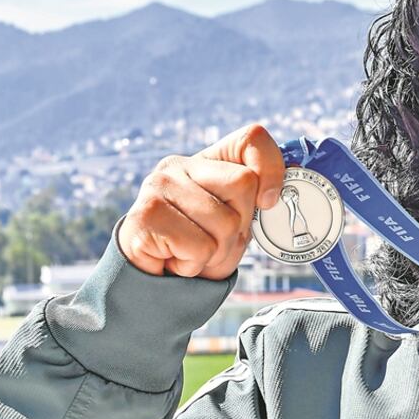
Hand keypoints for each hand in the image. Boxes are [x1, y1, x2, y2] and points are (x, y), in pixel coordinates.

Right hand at [117, 123, 284, 279]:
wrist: (151, 280)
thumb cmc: (197, 247)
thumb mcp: (235, 222)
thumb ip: (254, 203)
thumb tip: (274, 197)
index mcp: (206, 161)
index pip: (251, 138)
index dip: (271, 169)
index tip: (267, 203)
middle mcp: (179, 165)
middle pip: (244, 183)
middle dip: (241, 225)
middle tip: (216, 240)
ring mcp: (158, 186)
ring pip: (225, 223)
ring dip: (218, 252)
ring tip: (193, 252)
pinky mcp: (144, 216)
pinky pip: (200, 247)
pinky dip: (195, 265)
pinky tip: (175, 260)